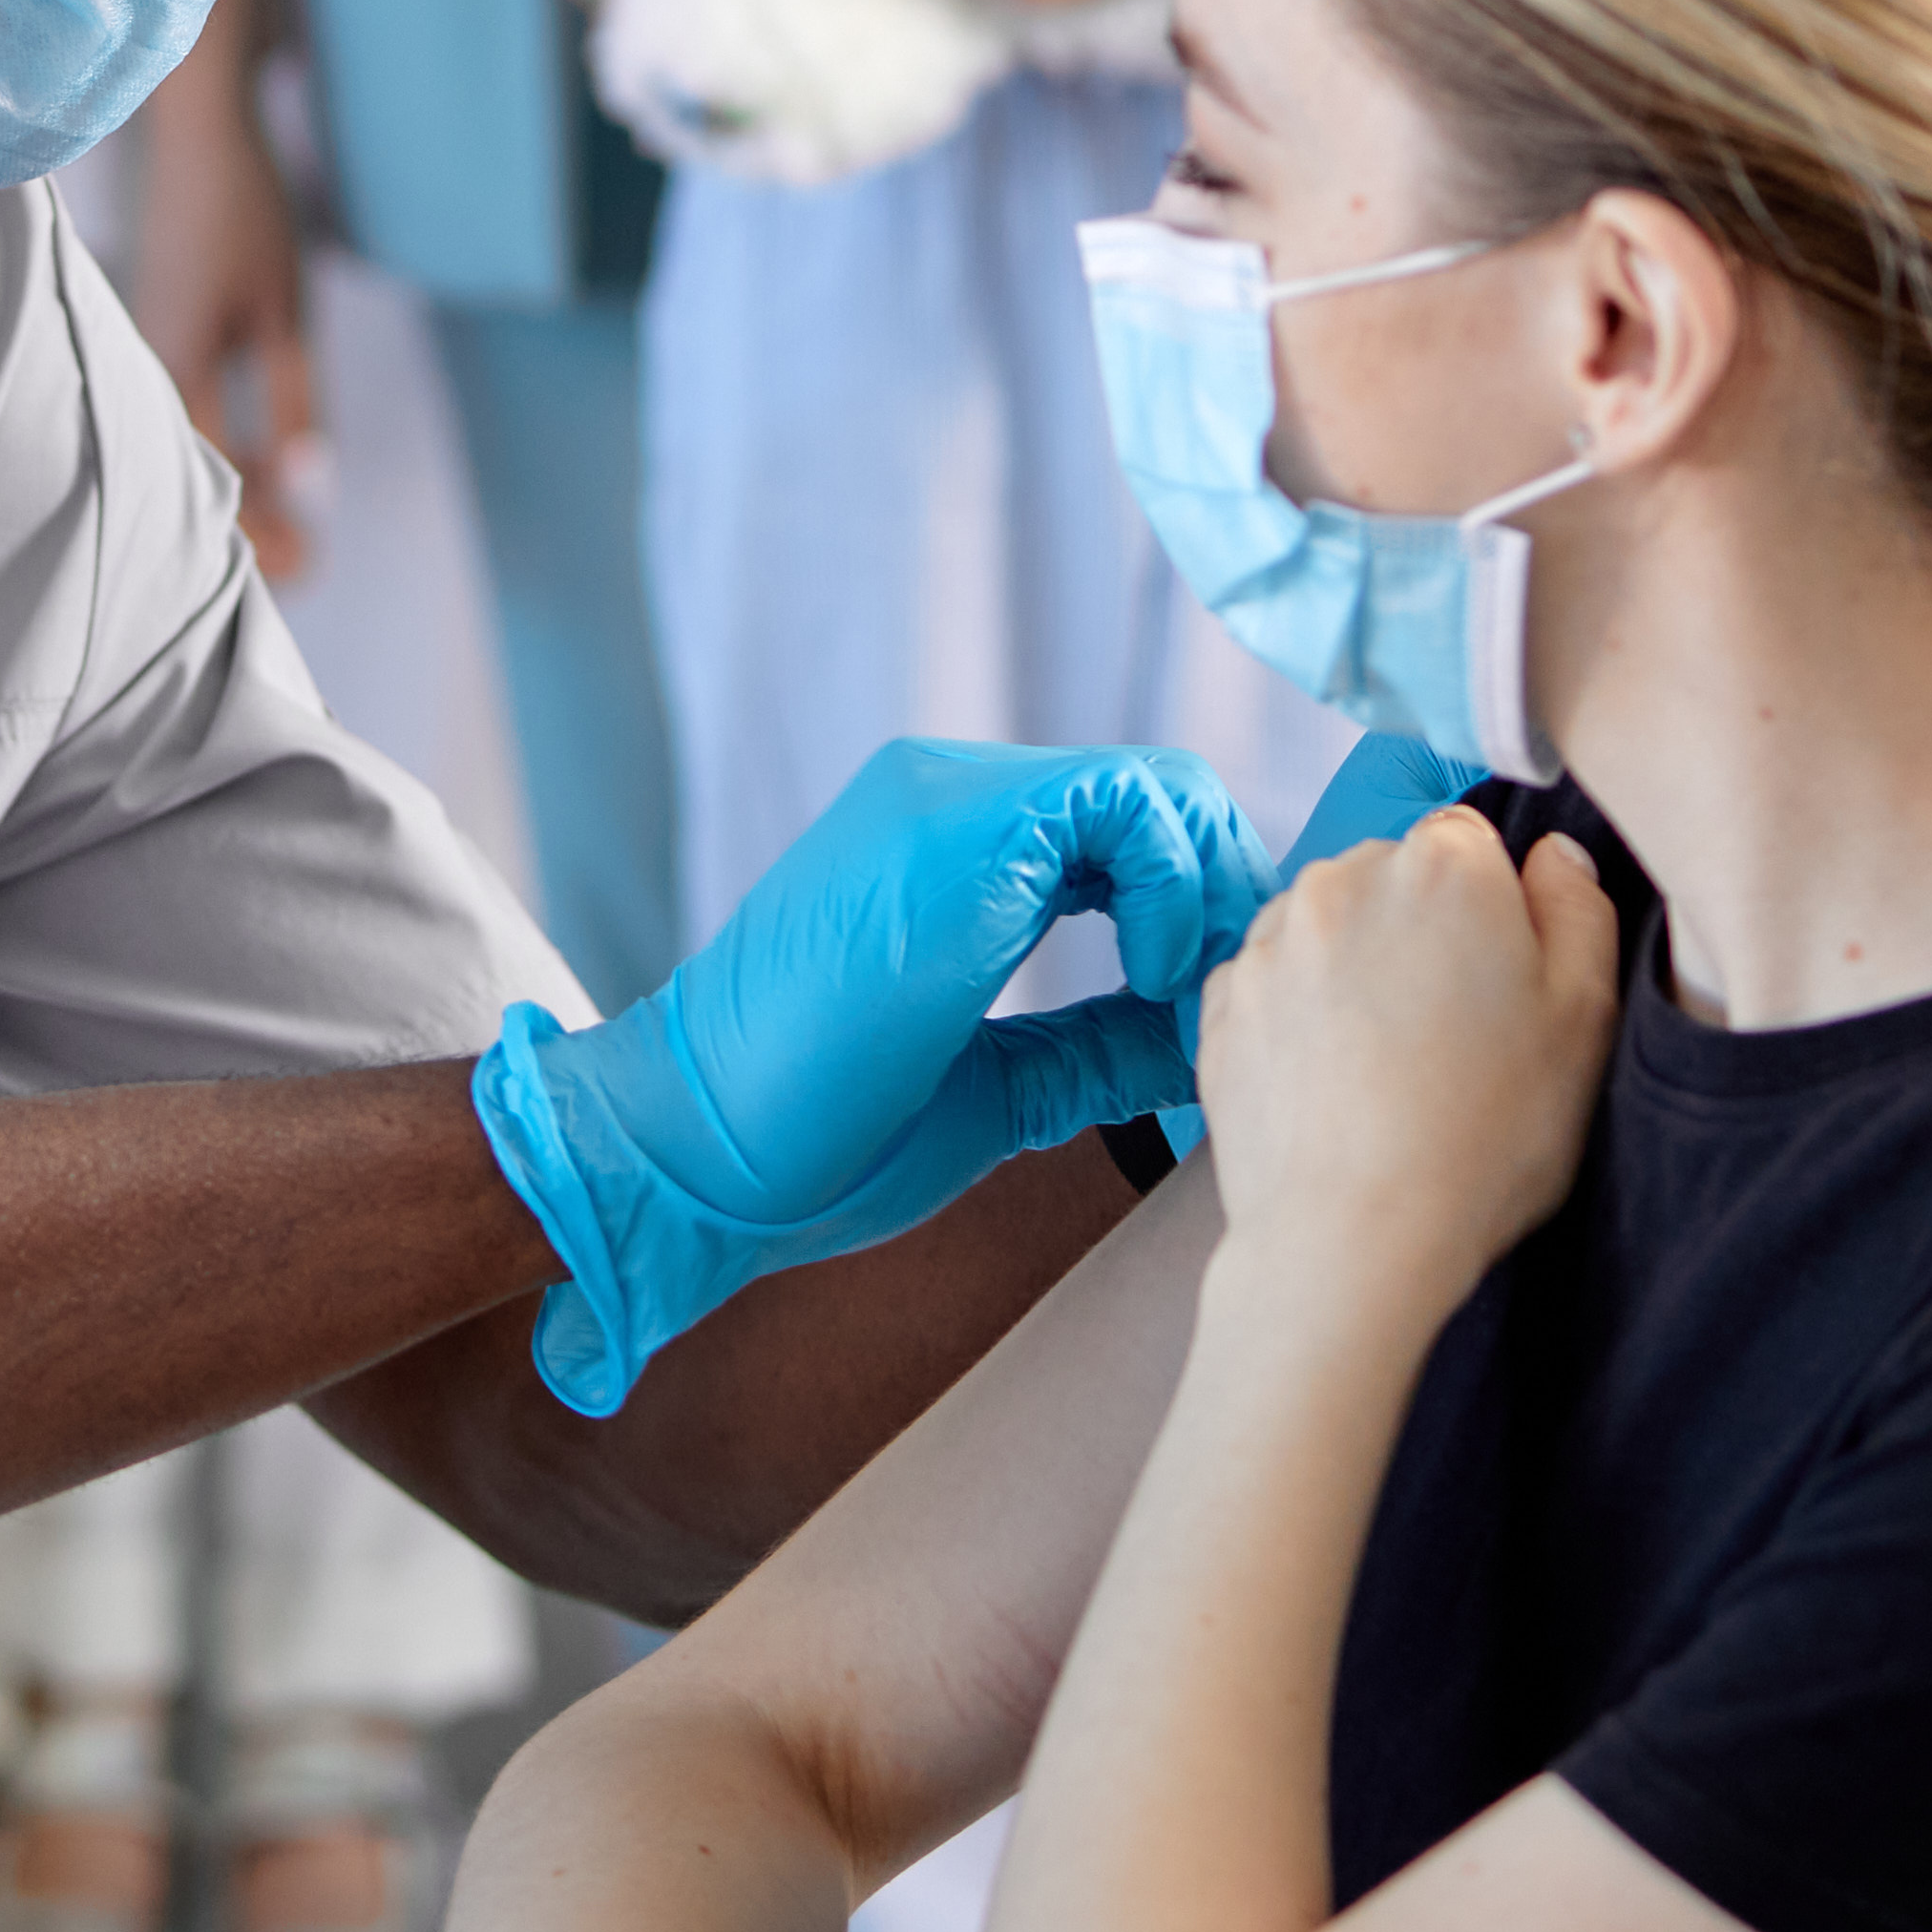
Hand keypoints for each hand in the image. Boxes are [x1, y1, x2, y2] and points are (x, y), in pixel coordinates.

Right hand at [125, 61, 323, 582]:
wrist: (195, 130)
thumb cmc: (242, 211)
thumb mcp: (283, 306)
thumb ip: (293, 395)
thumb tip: (306, 482)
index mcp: (178, 373)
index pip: (214, 486)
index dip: (260, 537)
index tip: (312, 561)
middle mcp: (150, 373)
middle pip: (195, 478)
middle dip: (250, 528)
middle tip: (309, 562)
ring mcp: (149, 353)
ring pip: (189, 447)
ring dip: (238, 487)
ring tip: (292, 524)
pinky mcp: (159, 334)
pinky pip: (187, 412)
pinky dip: (223, 445)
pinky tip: (260, 456)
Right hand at [475, 739, 1260, 1411]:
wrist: (696, 1144)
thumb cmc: (819, 1136)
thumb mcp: (998, 1085)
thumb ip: (1095, 1048)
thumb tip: (1202, 1040)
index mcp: (954, 851)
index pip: (1128, 829)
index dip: (1204, 907)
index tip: (1224, 1006)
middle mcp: (952, 796)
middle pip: (1157, 795)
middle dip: (1227, 893)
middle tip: (1235, 998)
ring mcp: (950, 798)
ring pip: (1152, 787)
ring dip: (1209, 890)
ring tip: (1192, 996)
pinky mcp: (960, 826)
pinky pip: (1125, 804)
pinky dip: (1172, 887)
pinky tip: (1151, 973)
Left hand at [1192, 807, 1619, 1326]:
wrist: (1355, 1234)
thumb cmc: (1485, 1136)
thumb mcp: (1586, 1019)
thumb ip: (1579, 912)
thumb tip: (1553, 857)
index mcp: (1443, 866)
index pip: (1474, 843)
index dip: (1496, 913)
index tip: (1503, 982)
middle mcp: (1343, 877)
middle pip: (1396, 879)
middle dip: (1423, 934)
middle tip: (1454, 1036)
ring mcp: (1270, 938)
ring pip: (1331, 928)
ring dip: (1358, 971)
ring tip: (1393, 1071)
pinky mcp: (1222, 1000)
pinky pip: (1277, 984)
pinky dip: (1302, 1017)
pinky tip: (1337, 1085)